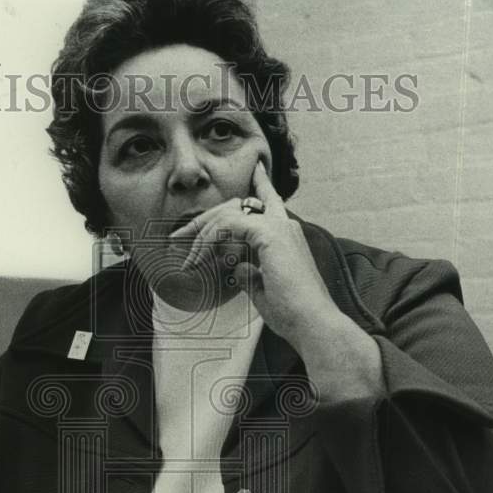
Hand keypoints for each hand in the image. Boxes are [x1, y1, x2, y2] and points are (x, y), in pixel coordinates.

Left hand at [170, 159, 337, 350]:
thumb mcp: (264, 290)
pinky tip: (198, 260)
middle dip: (205, 220)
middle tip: (179, 236)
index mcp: (287, 235)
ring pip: (228, 213)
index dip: (260, 184)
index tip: (255, 169)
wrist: (312, 323)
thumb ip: (250, 274)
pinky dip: (208, 241)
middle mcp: (284, 225)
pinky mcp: (269, 234)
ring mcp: (278, 227)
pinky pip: (227, 225)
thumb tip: (237, 268)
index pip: (267, 202)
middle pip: (237, 205)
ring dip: (202, 235)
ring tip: (187, 260)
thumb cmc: (293, 314)